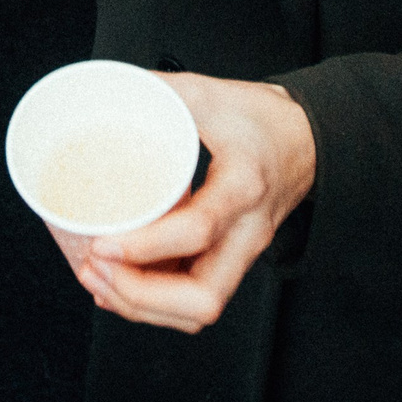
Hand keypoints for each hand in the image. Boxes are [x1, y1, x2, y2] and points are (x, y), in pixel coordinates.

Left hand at [54, 72, 315, 332]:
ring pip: (199, 310)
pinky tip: (118, 286)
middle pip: (203, 298)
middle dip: (140, 296)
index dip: (146, 246)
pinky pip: (195, 299)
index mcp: (243, 185)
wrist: (304, 139)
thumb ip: (160, 91)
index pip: (198, 230)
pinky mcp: (231, 261)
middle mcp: (247, 231)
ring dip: (143, 307)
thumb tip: (108, 91)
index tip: (103, 243)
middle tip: (96, 268)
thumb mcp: (210, 93)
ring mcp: (241, 253)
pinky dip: (154, 304)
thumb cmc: (261, 119)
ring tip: (97, 279)